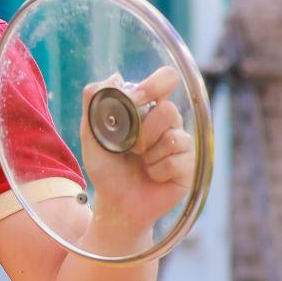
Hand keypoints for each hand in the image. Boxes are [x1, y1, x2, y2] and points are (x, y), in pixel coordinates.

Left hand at [82, 65, 193, 245]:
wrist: (116, 203)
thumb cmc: (107, 169)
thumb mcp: (92, 136)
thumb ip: (95, 104)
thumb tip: (114, 77)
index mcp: (148, 109)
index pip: (166, 80)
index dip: (154, 84)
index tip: (135, 99)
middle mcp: (169, 123)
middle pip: (168, 109)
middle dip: (144, 131)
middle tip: (131, 148)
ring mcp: (182, 143)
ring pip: (173, 136)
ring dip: (148, 155)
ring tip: (141, 164)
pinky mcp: (190, 165)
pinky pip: (176, 160)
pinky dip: (156, 170)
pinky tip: (153, 176)